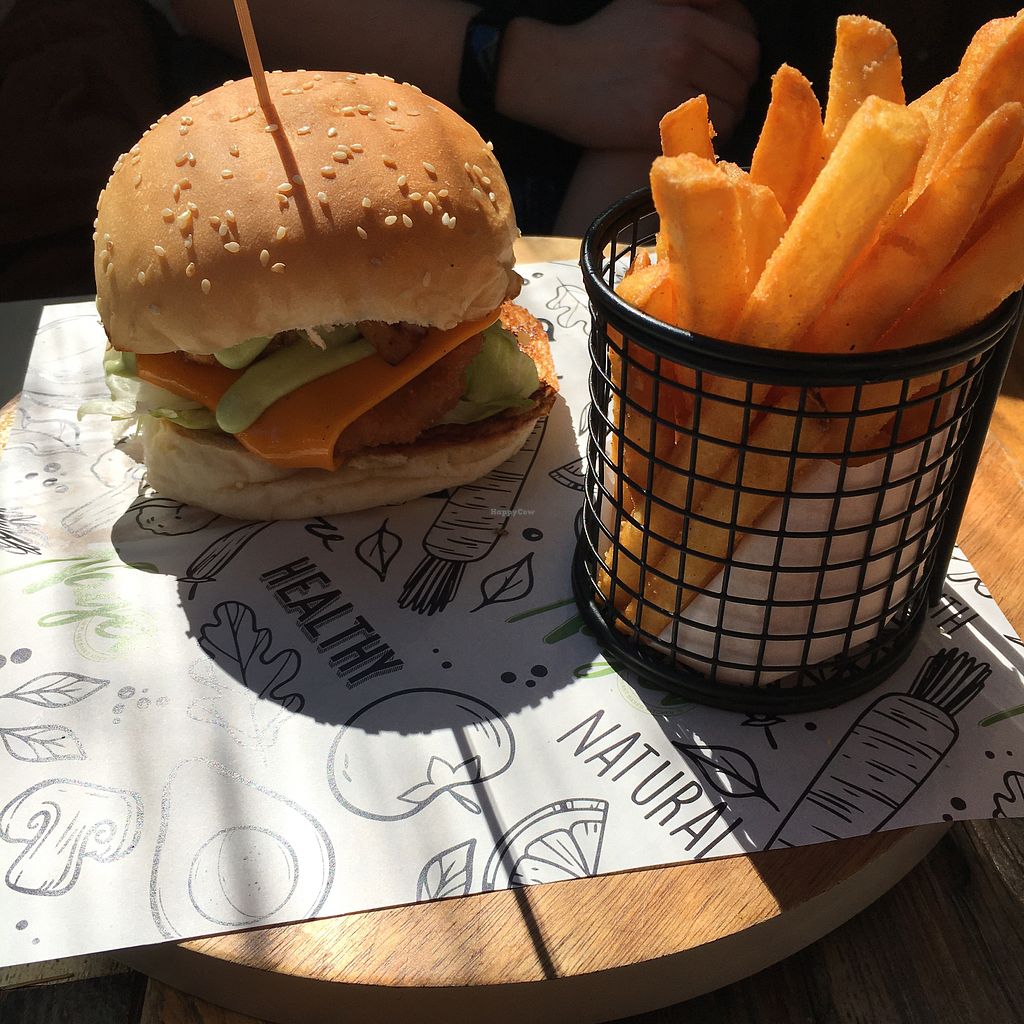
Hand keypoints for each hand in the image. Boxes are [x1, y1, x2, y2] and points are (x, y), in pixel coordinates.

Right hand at [498, 0, 759, 149]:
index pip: (745, 47)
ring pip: (728, 111)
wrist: (554, 75)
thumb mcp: (646, 2)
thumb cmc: (600, 39)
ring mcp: (669, 87)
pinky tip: (690, 135)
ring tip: (706, 123)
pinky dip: (704, 137)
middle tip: (720, 105)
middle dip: (737, 95)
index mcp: (685, 19)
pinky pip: (702, 134)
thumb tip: (726, 4)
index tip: (731, 78)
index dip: (743, 68)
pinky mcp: (653, 121)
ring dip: (724, 120)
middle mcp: (682, 49)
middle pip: (740, 82)